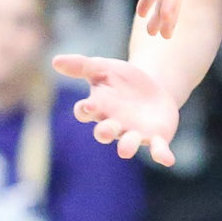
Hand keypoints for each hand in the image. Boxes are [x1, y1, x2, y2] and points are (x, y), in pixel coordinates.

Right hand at [52, 52, 180, 164]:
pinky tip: (167, 159)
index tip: (87, 106)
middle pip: (104, 132)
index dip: (85, 111)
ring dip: (127, 146)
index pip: (86, 112)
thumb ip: (81, 65)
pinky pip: (158, 149)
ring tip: (125, 150)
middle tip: (105, 131)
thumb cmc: (124, 79)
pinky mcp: (155, 138)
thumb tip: (55, 61)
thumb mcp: (104, 67)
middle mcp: (114, 124)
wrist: (155, 87)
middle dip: (104, 132)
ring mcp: (134, 133)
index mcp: (99, 107)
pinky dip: (161, 155)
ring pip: (128, 144)